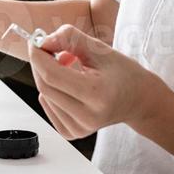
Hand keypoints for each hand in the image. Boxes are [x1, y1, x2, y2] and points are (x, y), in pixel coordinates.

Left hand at [28, 25, 163, 140]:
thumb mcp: (101, 50)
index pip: (53, 75)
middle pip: (46, 86)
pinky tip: (69, 85)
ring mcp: (80, 128)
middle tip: (48, 48)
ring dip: (49, 76)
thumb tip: (43, 41)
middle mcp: (88, 116)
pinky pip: (49, 107)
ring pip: (45, 95)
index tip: (35, 41)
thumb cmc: (124, 73)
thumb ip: (71, 40)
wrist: (139, 100)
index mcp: (97, 94)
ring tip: (71, 67)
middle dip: (40, 63)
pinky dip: (52, 91)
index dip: (39, 56)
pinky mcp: (73, 133)